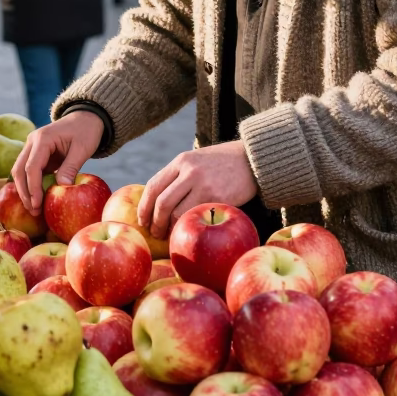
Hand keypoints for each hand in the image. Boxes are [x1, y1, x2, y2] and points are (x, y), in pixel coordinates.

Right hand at [11, 110, 104, 215]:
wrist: (86, 118)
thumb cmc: (86, 131)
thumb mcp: (82, 148)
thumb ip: (71, 167)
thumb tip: (62, 187)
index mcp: (43, 138)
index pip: (32, 167)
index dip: (33, 188)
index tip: (37, 204)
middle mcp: (32, 142)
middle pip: (19, 170)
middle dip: (24, 192)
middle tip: (34, 210)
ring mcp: (32, 148)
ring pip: (20, 171)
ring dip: (25, 190)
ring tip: (34, 208)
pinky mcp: (36, 154)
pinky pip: (28, 172)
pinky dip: (30, 185)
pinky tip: (36, 199)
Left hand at [137, 141, 258, 238]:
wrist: (254, 160)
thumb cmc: (223, 164)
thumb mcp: (197, 161)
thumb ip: (179, 177)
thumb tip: (158, 204)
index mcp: (181, 161)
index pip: (153, 186)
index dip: (144, 207)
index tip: (142, 220)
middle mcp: (189, 171)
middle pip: (161, 202)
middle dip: (154, 222)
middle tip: (155, 233)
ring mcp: (202, 184)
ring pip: (176, 213)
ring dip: (169, 228)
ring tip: (170, 235)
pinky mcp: (217, 197)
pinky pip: (196, 218)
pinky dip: (188, 228)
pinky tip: (189, 233)